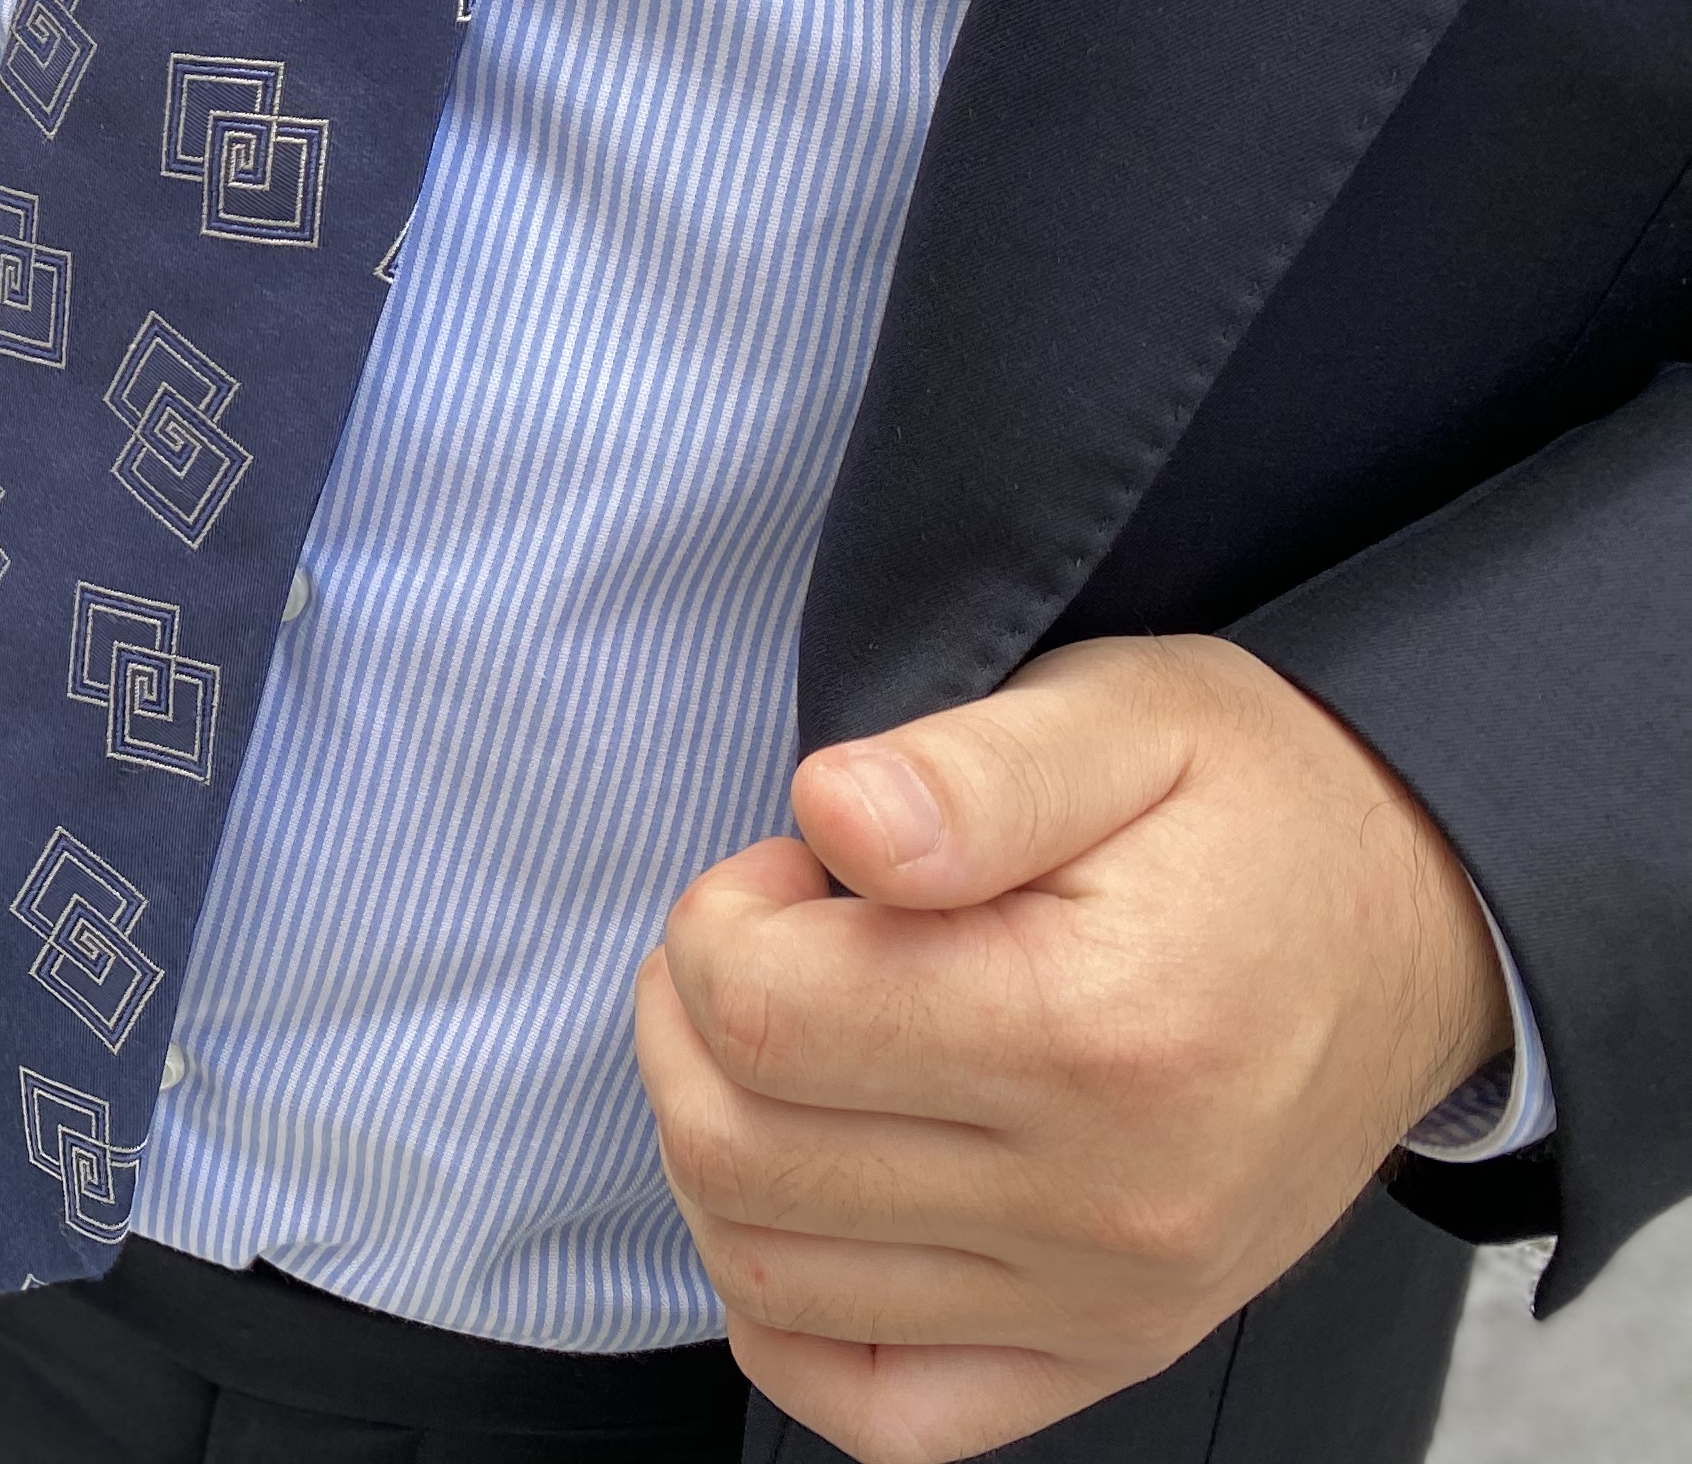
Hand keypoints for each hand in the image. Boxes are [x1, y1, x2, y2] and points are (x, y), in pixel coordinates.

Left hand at [634, 636, 1510, 1463]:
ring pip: (770, 1279)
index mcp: (1095, 1030)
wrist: (1422, 920)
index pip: (759, 1012)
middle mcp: (1105, 1201)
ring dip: (715, 1145)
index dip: (722, 916)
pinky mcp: (1107, 1354)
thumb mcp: (1123, 718)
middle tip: (774, 939)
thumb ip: (968, 769)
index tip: (794, 869)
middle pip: (737, 1151)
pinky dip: (791, 1317)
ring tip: (795, 1039)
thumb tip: (831, 815)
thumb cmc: (1252, 805)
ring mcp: (1107, 1303)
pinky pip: (881, 1409)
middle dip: (690, 1019)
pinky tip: (809, 1196)